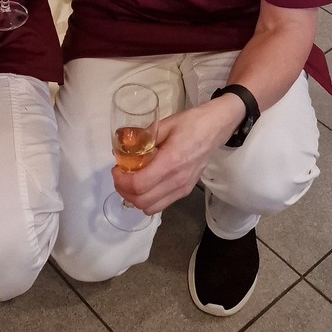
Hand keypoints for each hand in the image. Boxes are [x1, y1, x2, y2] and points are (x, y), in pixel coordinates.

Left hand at [113, 99, 241, 214]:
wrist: (215, 129)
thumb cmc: (190, 123)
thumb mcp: (164, 125)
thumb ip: (144, 137)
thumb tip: (123, 146)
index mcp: (170, 161)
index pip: (139, 184)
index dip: (121, 180)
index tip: (116, 169)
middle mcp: (176, 180)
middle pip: (141, 201)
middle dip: (124, 190)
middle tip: (120, 175)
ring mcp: (182, 188)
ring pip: (150, 208)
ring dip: (135, 198)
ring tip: (131, 181)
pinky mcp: (185, 191)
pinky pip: (161, 205)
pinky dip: (147, 200)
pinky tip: (145, 185)